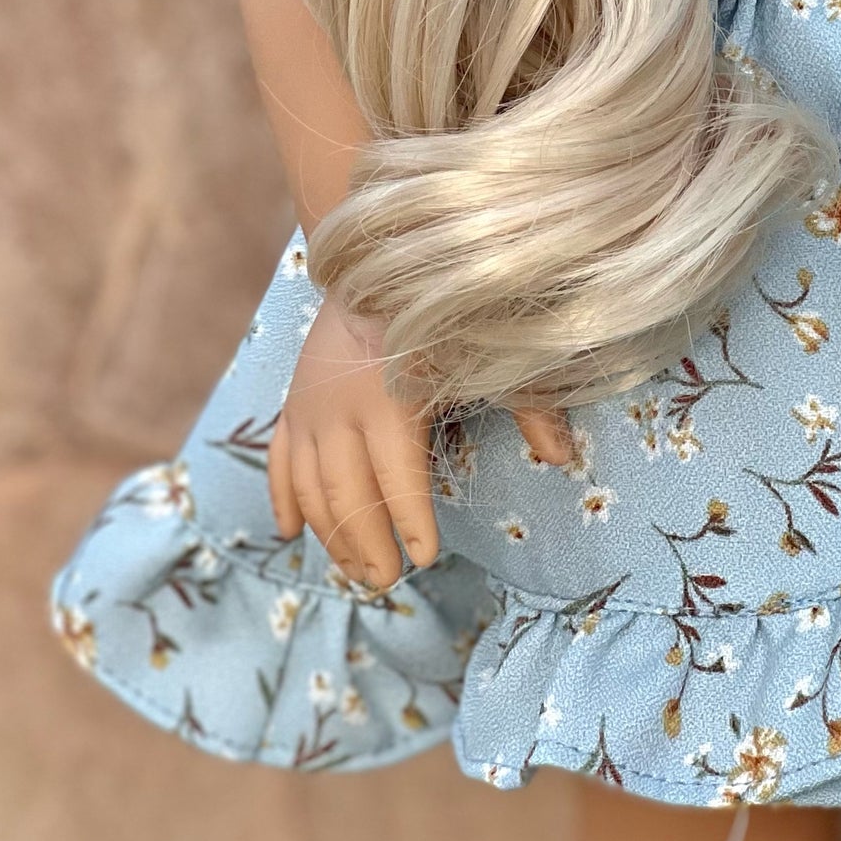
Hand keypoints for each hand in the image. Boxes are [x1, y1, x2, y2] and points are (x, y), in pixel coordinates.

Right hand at [268, 301, 576, 586]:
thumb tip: (562, 457)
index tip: (427, 558)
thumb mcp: (487, 350)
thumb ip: (527, 403)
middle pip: (347, 494)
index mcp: (389, 399)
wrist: (373, 258)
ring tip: (353, 569)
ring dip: (329, 533)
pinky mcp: (292, 400)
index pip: (398, 476)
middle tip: (384, 581)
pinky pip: (278, 459)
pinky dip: (281, 498)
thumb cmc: (438, 308)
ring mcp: (309, 407)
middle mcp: (340, 409)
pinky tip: (288, 532)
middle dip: (366, 543)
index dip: (412, 520)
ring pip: (311, 487)